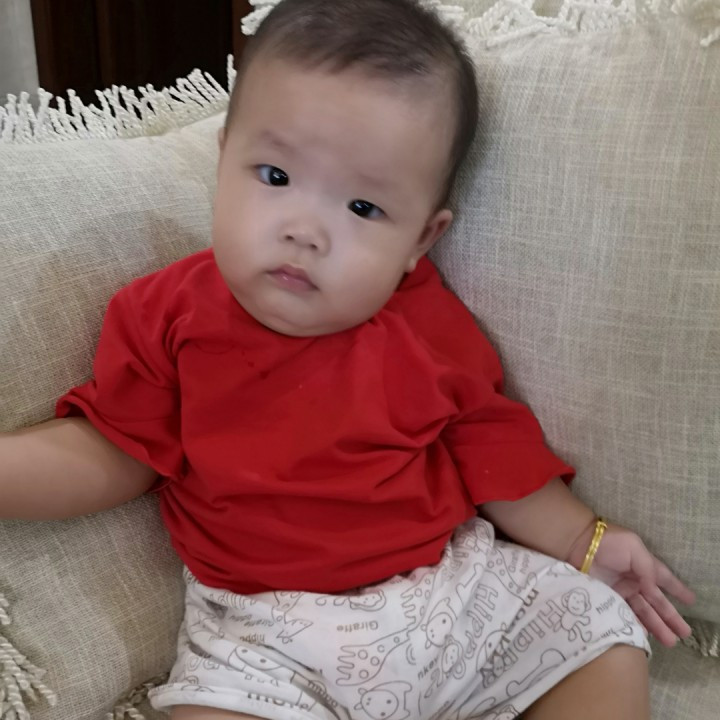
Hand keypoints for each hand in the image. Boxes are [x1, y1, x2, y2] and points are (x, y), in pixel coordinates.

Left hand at [569, 522, 695, 647]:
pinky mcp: (606, 599)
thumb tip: (655, 589)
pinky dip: (635, 624)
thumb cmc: (608, 542)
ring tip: (670, 642)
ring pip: (643, 611)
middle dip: (670, 617)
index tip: (691, 601)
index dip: (677, 589)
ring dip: (656, 625)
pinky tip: (644, 635)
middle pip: (656, 602)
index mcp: (643, 566)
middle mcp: (634, 580)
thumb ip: (648, 569)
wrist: (579, 545)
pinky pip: (624, 614)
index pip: (664, 579)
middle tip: (684, 634)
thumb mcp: (634, 548)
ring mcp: (620, 590)